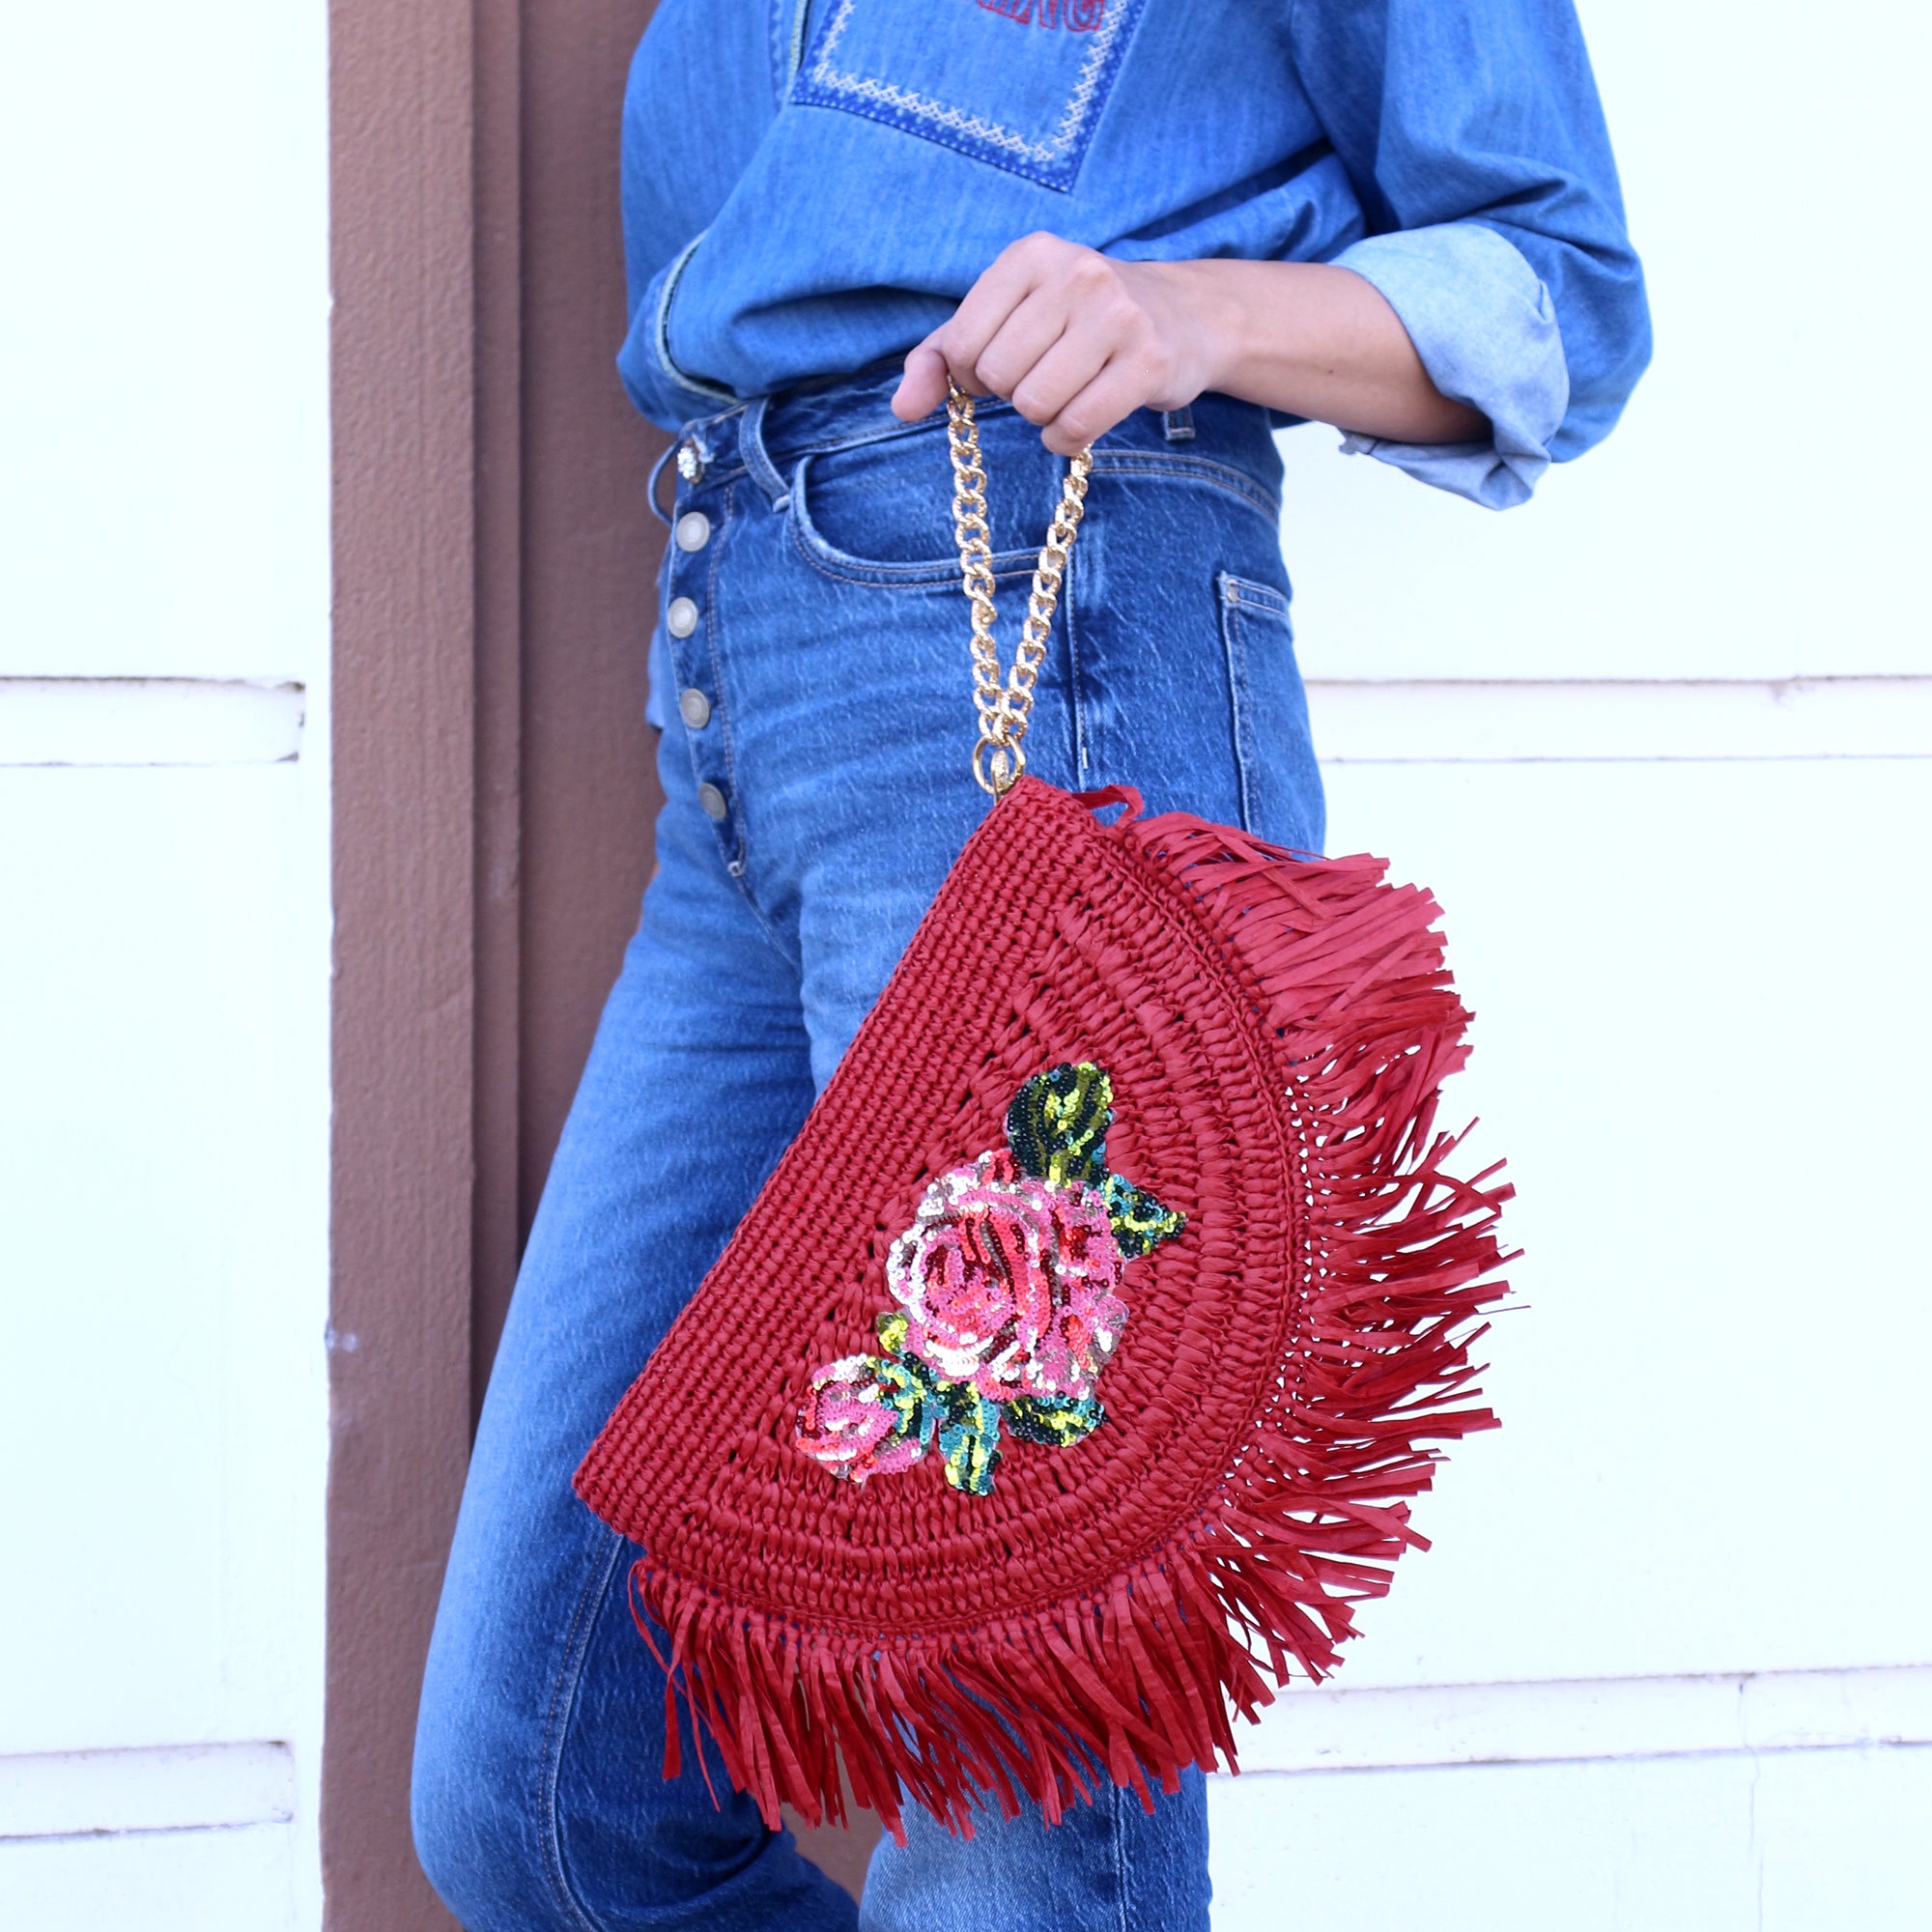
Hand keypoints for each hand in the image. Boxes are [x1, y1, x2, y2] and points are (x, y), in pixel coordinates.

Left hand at [891, 233, 1224, 455]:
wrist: (1182, 315)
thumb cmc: (1076, 321)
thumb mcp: (1004, 317)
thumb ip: (940, 357)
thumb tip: (902, 407)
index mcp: (1030, 255)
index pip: (962, 344)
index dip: (974, 374)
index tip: (1004, 365)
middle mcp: (1075, 274)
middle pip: (1000, 376)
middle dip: (1012, 393)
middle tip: (1044, 376)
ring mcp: (1118, 316)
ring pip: (1036, 405)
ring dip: (1042, 418)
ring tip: (1068, 392)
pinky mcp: (1149, 361)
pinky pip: (1076, 427)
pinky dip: (1066, 439)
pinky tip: (1080, 421)